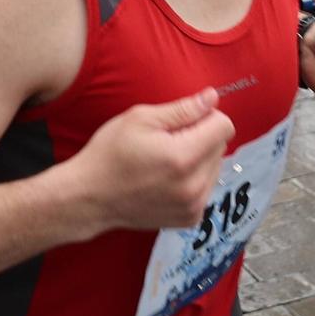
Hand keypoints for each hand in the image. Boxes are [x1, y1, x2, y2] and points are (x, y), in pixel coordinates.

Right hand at [62, 88, 235, 234]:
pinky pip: (207, 187)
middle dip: (202, 137)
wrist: (90, 198)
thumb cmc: (109, 155)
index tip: (185, 120)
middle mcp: (194, 185)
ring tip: (166, 161)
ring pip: (216, 167)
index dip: (206, 116)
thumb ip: (183, 109)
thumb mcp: (140, 119)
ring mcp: (194, 205)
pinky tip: (168, 179)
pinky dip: (193, 179)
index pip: (224, 126)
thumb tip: (212, 98)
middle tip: (168, 141)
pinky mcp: (191, 217)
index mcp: (183, 157)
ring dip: (199, 159)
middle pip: (221, 146)